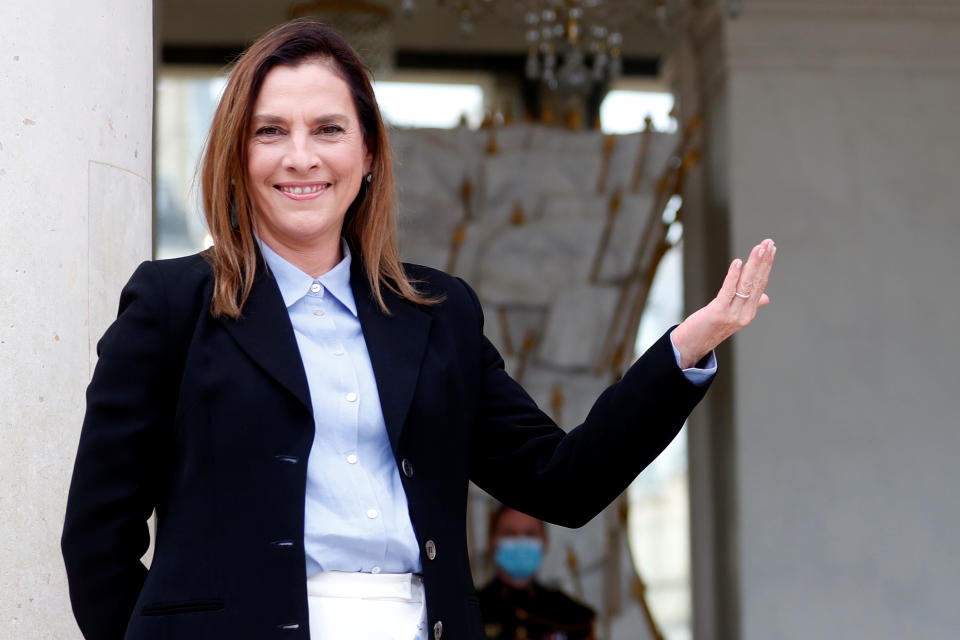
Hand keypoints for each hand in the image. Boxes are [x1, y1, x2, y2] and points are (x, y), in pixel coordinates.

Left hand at [672, 238, 775, 367]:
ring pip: (746, 285)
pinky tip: (738, 262)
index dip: (766, 266)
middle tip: (769, 242)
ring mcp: (732, 314)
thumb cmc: (709, 328)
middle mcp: (744, 314)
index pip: (761, 284)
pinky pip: (728, 291)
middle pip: (756, 282)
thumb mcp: (732, 316)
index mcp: (749, 312)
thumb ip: (749, 304)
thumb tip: (766, 297)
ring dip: (754, 264)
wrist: (692, 346)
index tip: (771, 249)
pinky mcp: (718, 312)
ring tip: (760, 248)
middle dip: (763, 261)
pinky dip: (733, 276)